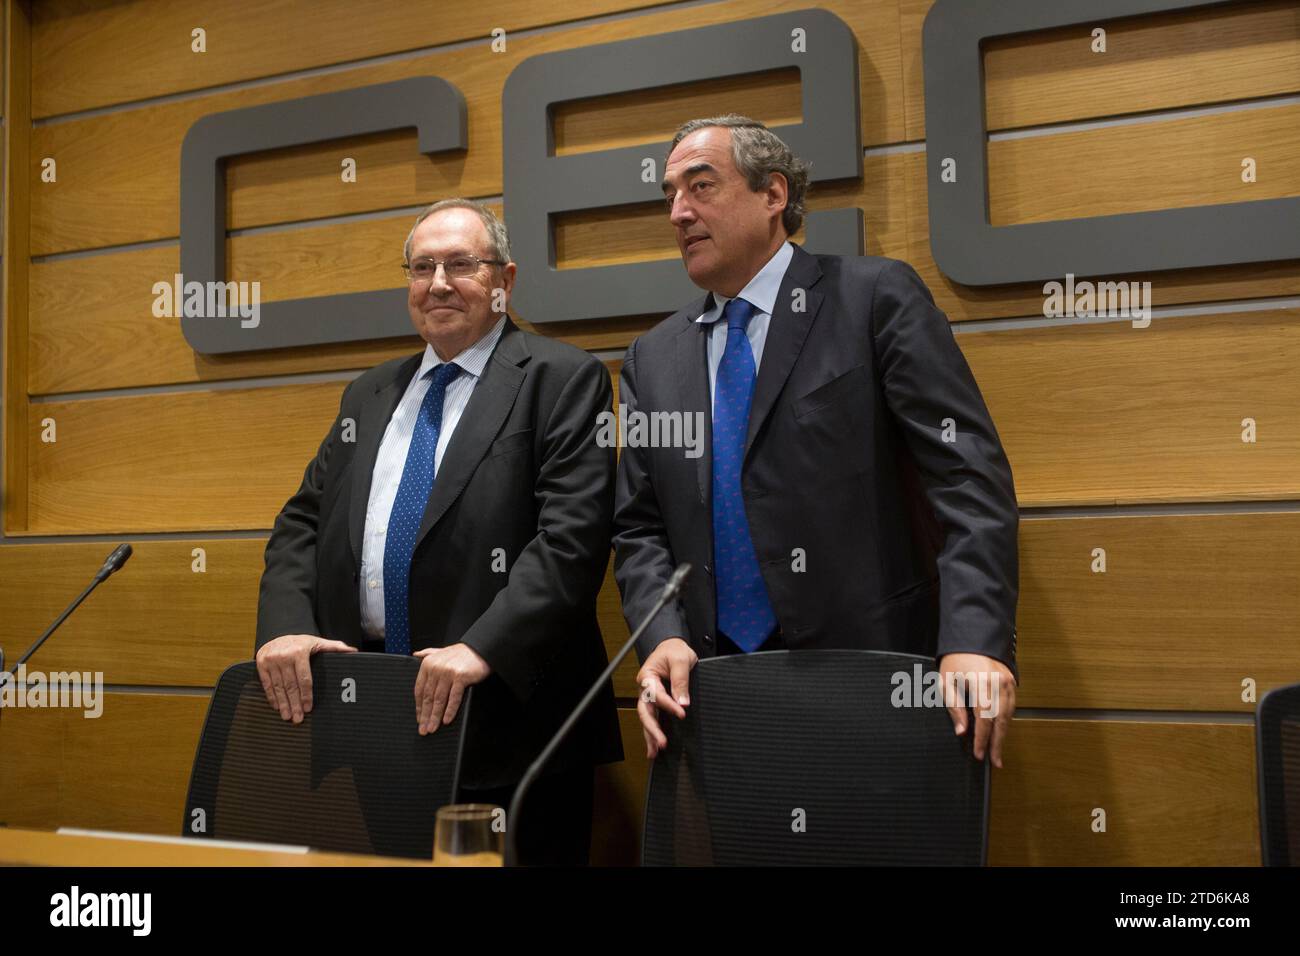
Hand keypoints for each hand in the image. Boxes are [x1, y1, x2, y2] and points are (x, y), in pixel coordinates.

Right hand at [256, 634, 356, 723]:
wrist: (277, 633)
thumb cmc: (301, 642)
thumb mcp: (318, 642)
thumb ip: (335, 647)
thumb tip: (353, 651)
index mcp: (300, 652)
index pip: (304, 678)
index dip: (306, 695)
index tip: (308, 708)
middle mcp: (284, 656)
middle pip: (291, 685)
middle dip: (294, 704)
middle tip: (298, 719)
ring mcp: (271, 660)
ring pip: (278, 686)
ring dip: (283, 703)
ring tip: (287, 717)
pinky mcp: (261, 663)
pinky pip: (267, 683)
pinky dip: (271, 696)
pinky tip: (277, 707)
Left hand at [413, 643, 490, 733]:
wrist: (482, 648)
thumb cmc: (462, 652)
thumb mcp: (441, 651)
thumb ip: (428, 653)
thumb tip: (415, 654)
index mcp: (428, 664)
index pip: (419, 689)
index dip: (419, 707)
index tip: (419, 718)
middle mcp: (436, 668)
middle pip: (428, 697)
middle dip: (425, 716)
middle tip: (423, 729)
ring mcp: (448, 673)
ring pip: (439, 699)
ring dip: (435, 716)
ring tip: (432, 728)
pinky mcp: (460, 677)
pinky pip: (454, 698)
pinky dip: (450, 710)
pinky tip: (446, 720)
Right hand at [635, 637, 697, 758]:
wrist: (673, 647)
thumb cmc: (675, 651)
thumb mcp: (681, 660)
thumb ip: (681, 680)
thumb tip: (683, 702)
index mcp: (647, 676)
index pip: (657, 695)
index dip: (669, 704)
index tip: (682, 712)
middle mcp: (645, 689)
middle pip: (645, 711)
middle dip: (652, 729)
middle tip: (662, 743)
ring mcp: (650, 697)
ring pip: (647, 718)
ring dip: (650, 735)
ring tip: (654, 753)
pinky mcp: (656, 702)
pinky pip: (654, 718)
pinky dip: (653, 732)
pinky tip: (655, 746)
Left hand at [939, 652, 1016, 767]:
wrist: (972, 639)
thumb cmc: (955, 660)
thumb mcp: (946, 682)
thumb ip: (954, 707)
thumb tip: (962, 732)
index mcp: (980, 682)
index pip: (984, 718)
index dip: (982, 739)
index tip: (979, 754)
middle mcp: (998, 683)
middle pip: (1001, 720)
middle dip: (997, 743)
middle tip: (994, 762)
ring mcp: (1008, 682)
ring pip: (1009, 716)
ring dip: (1003, 735)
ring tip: (997, 753)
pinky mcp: (1012, 682)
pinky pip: (1011, 707)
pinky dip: (1005, 722)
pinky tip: (999, 733)